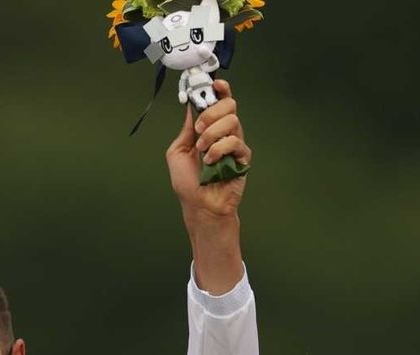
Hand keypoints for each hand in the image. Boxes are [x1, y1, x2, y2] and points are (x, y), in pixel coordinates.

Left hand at [166, 79, 249, 219]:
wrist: (200, 206)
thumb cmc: (189, 184)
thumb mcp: (177, 152)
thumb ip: (185, 130)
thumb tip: (191, 108)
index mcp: (208, 129)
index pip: (219, 102)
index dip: (219, 89)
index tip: (214, 84)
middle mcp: (223, 133)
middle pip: (228, 105)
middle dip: (211, 113)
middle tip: (199, 130)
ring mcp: (234, 144)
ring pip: (232, 121)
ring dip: (212, 134)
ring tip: (202, 151)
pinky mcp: (242, 157)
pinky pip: (235, 142)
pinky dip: (219, 150)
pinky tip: (211, 162)